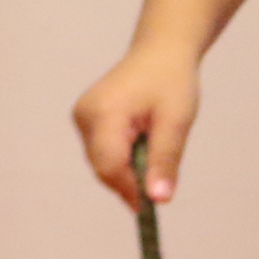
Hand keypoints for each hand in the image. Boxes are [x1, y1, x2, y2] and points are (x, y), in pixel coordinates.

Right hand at [74, 45, 199, 211]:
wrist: (159, 52)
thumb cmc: (172, 83)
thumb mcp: (177, 122)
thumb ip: (164, 161)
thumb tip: (158, 200)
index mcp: (105, 112)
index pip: (108, 165)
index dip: (129, 190)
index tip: (152, 205)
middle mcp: (85, 115)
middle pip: (102, 166)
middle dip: (129, 182)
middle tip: (160, 184)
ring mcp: (81, 116)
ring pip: (100, 162)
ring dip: (125, 170)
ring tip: (152, 154)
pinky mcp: (84, 117)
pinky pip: (100, 151)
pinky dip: (120, 158)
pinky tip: (140, 146)